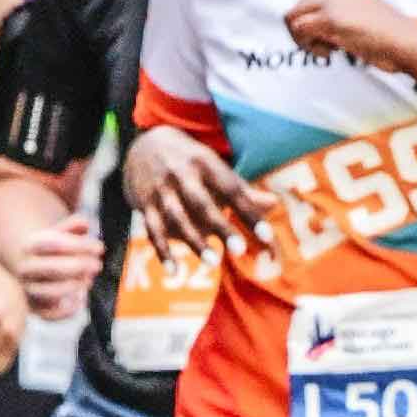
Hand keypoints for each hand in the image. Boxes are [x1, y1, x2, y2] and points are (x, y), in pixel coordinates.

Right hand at [13, 210, 101, 319]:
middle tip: (98, 265)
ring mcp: (29, 290)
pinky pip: (50, 315)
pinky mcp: (35, 309)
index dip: (80, 246)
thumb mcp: (60, 232)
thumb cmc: (53, 250)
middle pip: (54, 269)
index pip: (54, 244)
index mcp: (29, 246)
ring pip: (51, 292)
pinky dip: (67, 310)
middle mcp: (25, 269)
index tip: (99, 248)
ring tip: (89, 280)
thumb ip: (73, 226)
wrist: (34, 268)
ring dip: (74, 286)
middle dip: (80, 266)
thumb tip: (85, 224)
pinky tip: (81, 299)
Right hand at [123, 122, 271, 255]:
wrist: (142, 144)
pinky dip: (162, 251)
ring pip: (177, 218)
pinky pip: (152, 230)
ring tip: (213, 263)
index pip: (231, 189)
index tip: (266, 236)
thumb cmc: (191, 163)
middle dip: (220, 226)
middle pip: (202, 203)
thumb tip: (274, 203)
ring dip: (194, 241)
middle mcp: (181, 175)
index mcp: (205, 163)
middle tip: (240, 250)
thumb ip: (241, 190)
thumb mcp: (214, 168)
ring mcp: (161, 190)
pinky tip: (173, 272)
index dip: (249, 212)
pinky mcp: (144, 205)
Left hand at [283, 0, 416, 73]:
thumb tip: (315, 27)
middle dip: (304, 33)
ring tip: (328, 51)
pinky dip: (308, 47)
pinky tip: (330, 53)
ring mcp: (330, 2)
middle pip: (296, 9)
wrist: (407, 42)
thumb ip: (339, 12)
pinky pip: (299, 31)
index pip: (307, 2)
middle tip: (326, 48)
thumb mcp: (360, 14)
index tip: (329, 39)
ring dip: (304, 40)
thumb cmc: (390, 36)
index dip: (312, 24)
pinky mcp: (329, 19)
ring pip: (292, 19)